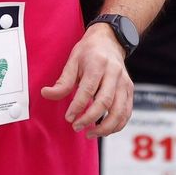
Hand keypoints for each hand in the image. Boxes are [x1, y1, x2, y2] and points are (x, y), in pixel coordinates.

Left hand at [41, 23, 131, 137]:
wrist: (110, 41)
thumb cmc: (89, 52)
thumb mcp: (72, 61)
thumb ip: (62, 81)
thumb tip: (46, 94)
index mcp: (98, 64)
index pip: (88, 89)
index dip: (78, 106)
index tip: (68, 117)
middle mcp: (114, 73)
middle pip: (105, 101)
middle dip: (90, 118)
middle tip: (76, 127)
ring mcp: (124, 83)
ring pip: (119, 111)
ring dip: (105, 127)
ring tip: (90, 133)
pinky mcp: (129, 91)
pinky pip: (126, 113)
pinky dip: (116, 125)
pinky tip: (103, 130)